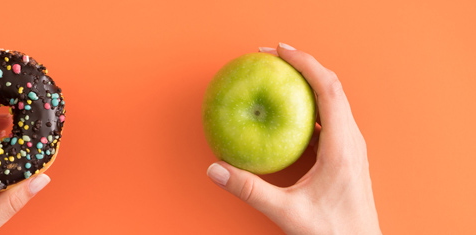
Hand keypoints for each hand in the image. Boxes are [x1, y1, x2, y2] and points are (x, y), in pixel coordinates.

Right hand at [206, 43, 380, 233]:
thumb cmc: (332, 231)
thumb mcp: (286, 212)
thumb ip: (249, 190)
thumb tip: (216, 169)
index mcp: (342, 146)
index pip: (328, 89)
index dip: (305, 63)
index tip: (279, 51)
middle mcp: (351, 140)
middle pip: (331, 86)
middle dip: (302, 65)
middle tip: (272, 55)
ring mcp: (351, 146)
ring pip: (332, 100)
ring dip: (306, 83)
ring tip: (278, 76)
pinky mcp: (345, 153)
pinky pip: (327, 118)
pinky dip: (306, 105)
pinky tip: (285, 112)